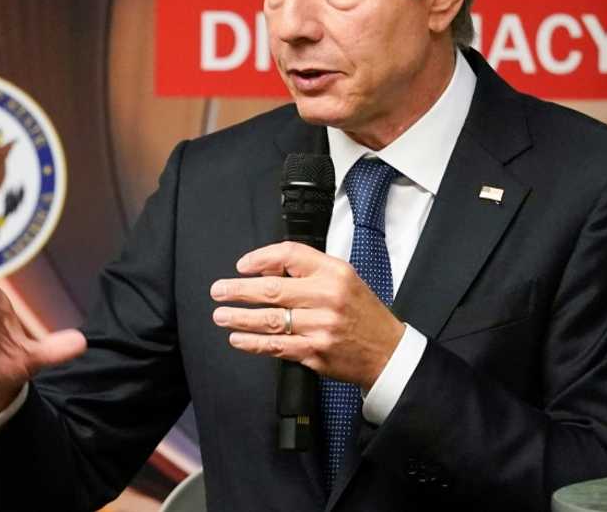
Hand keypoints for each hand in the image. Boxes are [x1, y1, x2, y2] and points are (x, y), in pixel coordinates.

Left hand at [210, 241, 403, 390]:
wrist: (388, 352)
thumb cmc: (362, 312)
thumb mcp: (343, 278)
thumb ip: (308, 270)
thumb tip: (264, 268)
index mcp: (334, 273)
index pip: (290, 254)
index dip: (260, 258)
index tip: (242, 266)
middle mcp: (327, 297)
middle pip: (272, 289)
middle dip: (239, 290)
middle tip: (219, 291)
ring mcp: (320, 327)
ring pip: (270, 320)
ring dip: (240, 318)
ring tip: (221, 315)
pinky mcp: (315, 352)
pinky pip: (277, 346)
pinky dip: (253, 343)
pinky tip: (238, 339)